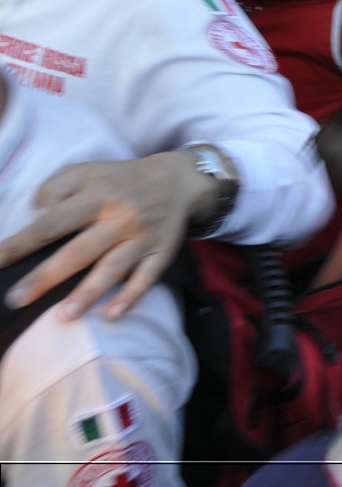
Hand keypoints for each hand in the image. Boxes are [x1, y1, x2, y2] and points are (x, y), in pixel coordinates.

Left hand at [0, 152, 215, 319]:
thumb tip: (35, 214)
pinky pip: (147, 278)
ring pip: (113, 268)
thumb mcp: (87, 170)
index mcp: (97, 196)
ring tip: (63, 316)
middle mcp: (120, 218)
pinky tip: (111, 314)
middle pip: (79, 252)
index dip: (21, 244)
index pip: (52, 223)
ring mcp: (142, 238)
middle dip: (47, 277)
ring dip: (88, 293)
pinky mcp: (162, 252)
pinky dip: (130, 297)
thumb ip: (57, 187)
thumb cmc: (122, 179)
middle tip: (17, 299)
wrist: (179, 180)